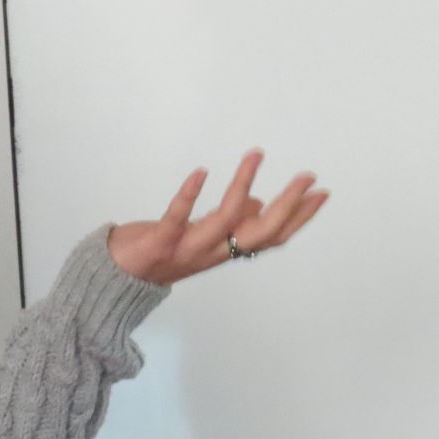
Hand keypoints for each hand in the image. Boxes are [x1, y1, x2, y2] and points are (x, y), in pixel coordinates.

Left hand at [105, 148, 327, 286]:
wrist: (116, 283)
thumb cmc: (159, 255)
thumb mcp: (199, 240)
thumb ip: (228, 226)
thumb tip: (254, 204)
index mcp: (225, 251)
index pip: (273, 236)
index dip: (300, 217)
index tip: (322, 193)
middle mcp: (213, 253)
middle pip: (261, 232)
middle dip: (288, 205)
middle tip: (306, 177)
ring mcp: (188, 249)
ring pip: (225, 220)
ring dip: (243, 185)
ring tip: (255, 155)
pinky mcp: (161, 242)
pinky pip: (178, 217)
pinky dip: (189, 195)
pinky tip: (201, 172)